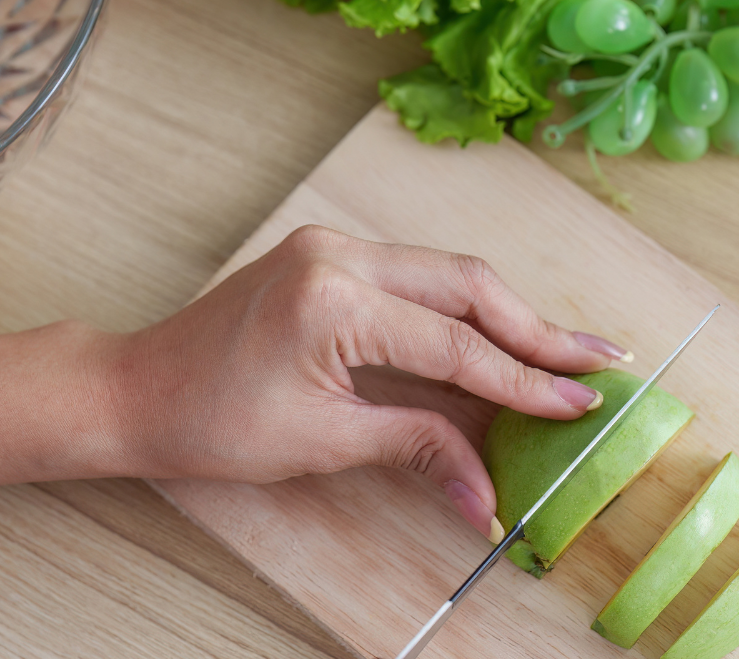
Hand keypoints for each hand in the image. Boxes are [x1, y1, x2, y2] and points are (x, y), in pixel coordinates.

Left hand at [106, 225, 633, 535]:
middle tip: (603, 363)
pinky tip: (503, 333)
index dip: (525, 381)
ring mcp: (332, 246)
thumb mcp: (321, 442)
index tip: (581, 406)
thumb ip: (415, 448)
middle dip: (539, 329)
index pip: (456, 343)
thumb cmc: (209, 421)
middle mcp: (339, 255)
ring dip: (508, 314)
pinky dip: (465, 307)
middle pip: (468, 285)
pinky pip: (417, 275)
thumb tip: (487, 492)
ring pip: (448, 273)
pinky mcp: (328, 255)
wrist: (135, 388)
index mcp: (334, 299)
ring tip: (570, 351)